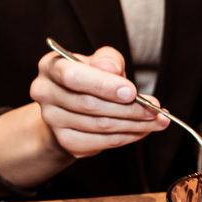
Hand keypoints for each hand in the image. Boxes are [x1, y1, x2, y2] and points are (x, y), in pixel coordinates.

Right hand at [29, 45, 168, 158]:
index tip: (132, 92)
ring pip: (99, 126)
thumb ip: (107, 60)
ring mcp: (52, 120)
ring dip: (133, 124)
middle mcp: (45, 93)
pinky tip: (142, 130)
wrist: (70, 106)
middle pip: (89, 104)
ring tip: (156, 120)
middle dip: (128, 108)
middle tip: (154, 109)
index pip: (73, 76)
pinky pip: (102, 141)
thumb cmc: (88, 79)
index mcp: (50, 67)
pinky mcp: (66, 141)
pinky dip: (127, 137)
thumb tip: (111, 69)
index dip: (104, 85)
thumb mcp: (98, 61)